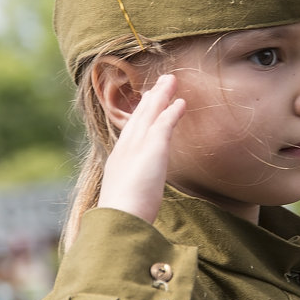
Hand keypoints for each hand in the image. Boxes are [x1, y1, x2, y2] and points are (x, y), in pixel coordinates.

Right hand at [97, 74, 185, 223]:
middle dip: (151, 98)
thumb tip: (138, 203)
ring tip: (172, 81)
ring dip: (162, 96)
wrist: (119, 219)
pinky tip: (181, 102)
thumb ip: (135, 194)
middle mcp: (125, 148)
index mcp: (118, 160)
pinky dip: (172, 111)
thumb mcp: (128, 201)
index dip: (140, 114)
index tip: (148, 100)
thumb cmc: (124, 218)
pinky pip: (164, 123)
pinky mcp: (152, 147)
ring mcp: (137, 146)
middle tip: (160, 83)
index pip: (131, 130)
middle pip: (139, 116)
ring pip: (150, 114)